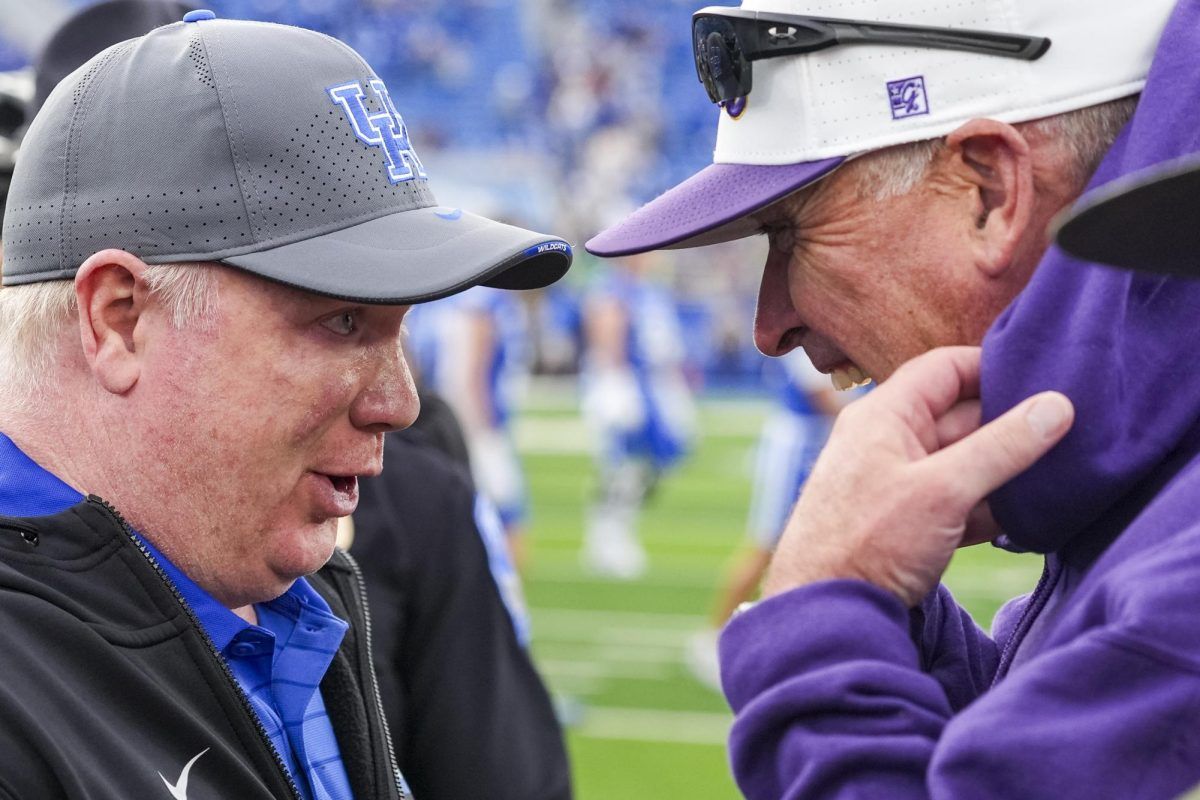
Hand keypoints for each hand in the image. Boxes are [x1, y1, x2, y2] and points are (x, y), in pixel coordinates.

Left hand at [762, 346, 1073, 606]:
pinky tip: (1030, 520)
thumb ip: (1002, 447)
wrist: (826, 614)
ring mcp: (897, 484)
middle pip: (961, 415)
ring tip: (1062, 474)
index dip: (994, 365)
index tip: (1046, 374)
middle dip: (1011, 424)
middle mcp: (888, 441)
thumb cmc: (869, 542)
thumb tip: (1057, 405)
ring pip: (964, 462)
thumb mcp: (945, 490)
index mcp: (885, 415)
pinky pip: (957, 502)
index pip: (945, 368)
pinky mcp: (907, 524)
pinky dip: (990, 508)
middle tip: (1070, 428)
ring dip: (1007, 471)